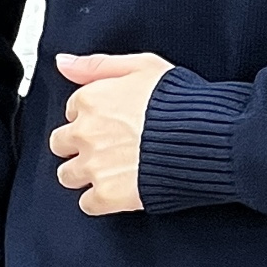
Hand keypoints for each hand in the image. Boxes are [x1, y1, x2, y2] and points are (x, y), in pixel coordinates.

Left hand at [50, 52, 175, 214]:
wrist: (206, 139)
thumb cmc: (182, 102)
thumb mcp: (144, 66)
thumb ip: (99, 65)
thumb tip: (64, 63)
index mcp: (92, 100)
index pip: (72, 110)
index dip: (91, 117)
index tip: (108, 122)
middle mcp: (86, 133)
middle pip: (61, 143)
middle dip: (79, 146)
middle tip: (104, 148)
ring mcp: (95, 166)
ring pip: (67, 175)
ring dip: (84, 174)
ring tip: (110, 171)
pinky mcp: (108, 195)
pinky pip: (87, 204)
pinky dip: (100, 200)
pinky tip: (118, 191)